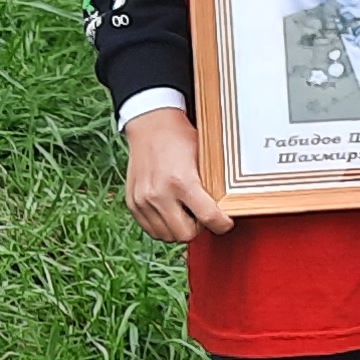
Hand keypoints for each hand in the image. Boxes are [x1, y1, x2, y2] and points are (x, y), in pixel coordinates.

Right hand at [123, 108, 231, 244]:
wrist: (150, 124)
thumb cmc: (180, 137)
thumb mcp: (204, 157)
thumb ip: (212, 185)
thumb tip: (227, 208)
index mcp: (182, 181)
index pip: (208, 218)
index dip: (222, 225)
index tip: (225, 223)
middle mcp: (159, 194)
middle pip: (185, 234)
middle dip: (198, 228)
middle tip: (202, 215)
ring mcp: (143, 200)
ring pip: (167, 236)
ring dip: (179, 229)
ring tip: (186, 213)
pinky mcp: (132, 202)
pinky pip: (151, 229)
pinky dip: (163, 226)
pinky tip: (171, 212)